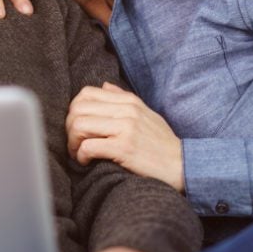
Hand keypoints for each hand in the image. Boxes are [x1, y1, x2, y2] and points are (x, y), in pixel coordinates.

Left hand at [67, 82, 184, 192]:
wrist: (182, 165)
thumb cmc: (161, 143)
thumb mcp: (146, 114)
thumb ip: (123, 98)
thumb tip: (104, 86)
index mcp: (129, 101)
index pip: (86, 93)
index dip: (74, 110)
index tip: (78, 127)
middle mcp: (126, 110)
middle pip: (78, 108)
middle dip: (69, 127)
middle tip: (75, 143)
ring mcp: (125, 128)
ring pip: (79, 126)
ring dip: (72, 142)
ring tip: (78, 153)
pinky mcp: (124, 148)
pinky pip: (88, 146)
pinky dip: (81, 155)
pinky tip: (87, 161)